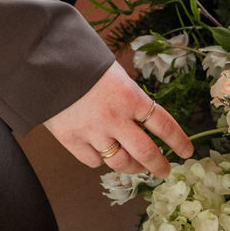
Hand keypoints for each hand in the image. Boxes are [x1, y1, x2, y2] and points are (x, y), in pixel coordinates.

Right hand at [43, 61, 192, 178]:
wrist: (43, 61)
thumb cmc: (81, 60)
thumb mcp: (113, 71)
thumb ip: (128, 95)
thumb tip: (142, 116)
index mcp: (130, 96)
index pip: (163, 124)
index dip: (178, 141)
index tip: (187, 152)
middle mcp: (115, 118)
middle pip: (146, 152)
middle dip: (159, 165)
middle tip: (164, 170)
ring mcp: (93, 132)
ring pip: (121, 163)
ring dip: (133, 168)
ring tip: (137, 167)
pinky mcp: (71, 140)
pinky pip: (94, 161)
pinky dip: (101, 159)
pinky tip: (102, 153)